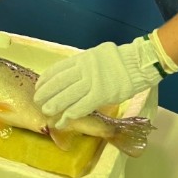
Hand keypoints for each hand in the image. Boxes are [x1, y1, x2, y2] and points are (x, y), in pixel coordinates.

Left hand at [35, 35, 177, 128]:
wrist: (138, 64)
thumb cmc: (119, 60)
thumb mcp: (97, 55)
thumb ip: (84, 64)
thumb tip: (71, 74)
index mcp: (82, 59)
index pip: (57, 70)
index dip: (45, 80)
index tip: (39, 87)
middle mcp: (84, 70)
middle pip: (58, 84)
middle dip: (45, 94)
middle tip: (39, 102)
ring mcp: (92, 83)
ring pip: (66, 97)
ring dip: (54, 106)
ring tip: (47, 112)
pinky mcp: (100, 95)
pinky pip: (80, 108)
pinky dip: (68, 116)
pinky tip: (62, 122)